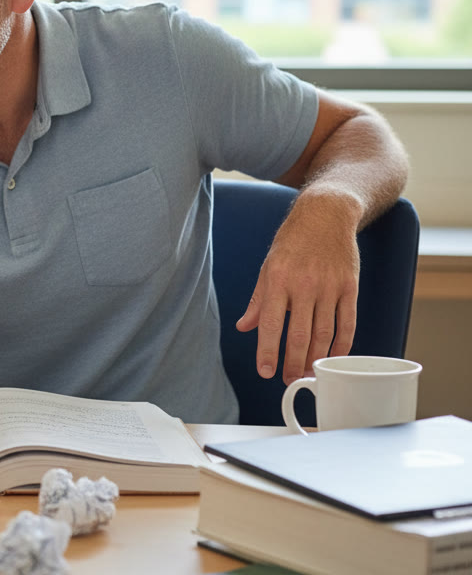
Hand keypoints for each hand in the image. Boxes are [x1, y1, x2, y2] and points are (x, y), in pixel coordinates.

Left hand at [235, 195, 360, 383]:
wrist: (326, 215)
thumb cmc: (292, 242)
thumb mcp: (268, 267)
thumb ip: (258, 301)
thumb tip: (244, 327)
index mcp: (278, 280)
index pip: (271, 324)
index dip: (268, 351)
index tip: (266, 372)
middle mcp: (304, 285)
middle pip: (300, 334)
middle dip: (293, 362)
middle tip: (288, 380)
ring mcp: (329, 287)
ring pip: (325, 333)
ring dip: (317, 358)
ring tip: (309, 374)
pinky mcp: (349, 287)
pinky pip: (347, 322)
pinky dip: (343, 344)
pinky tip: (335, 357)